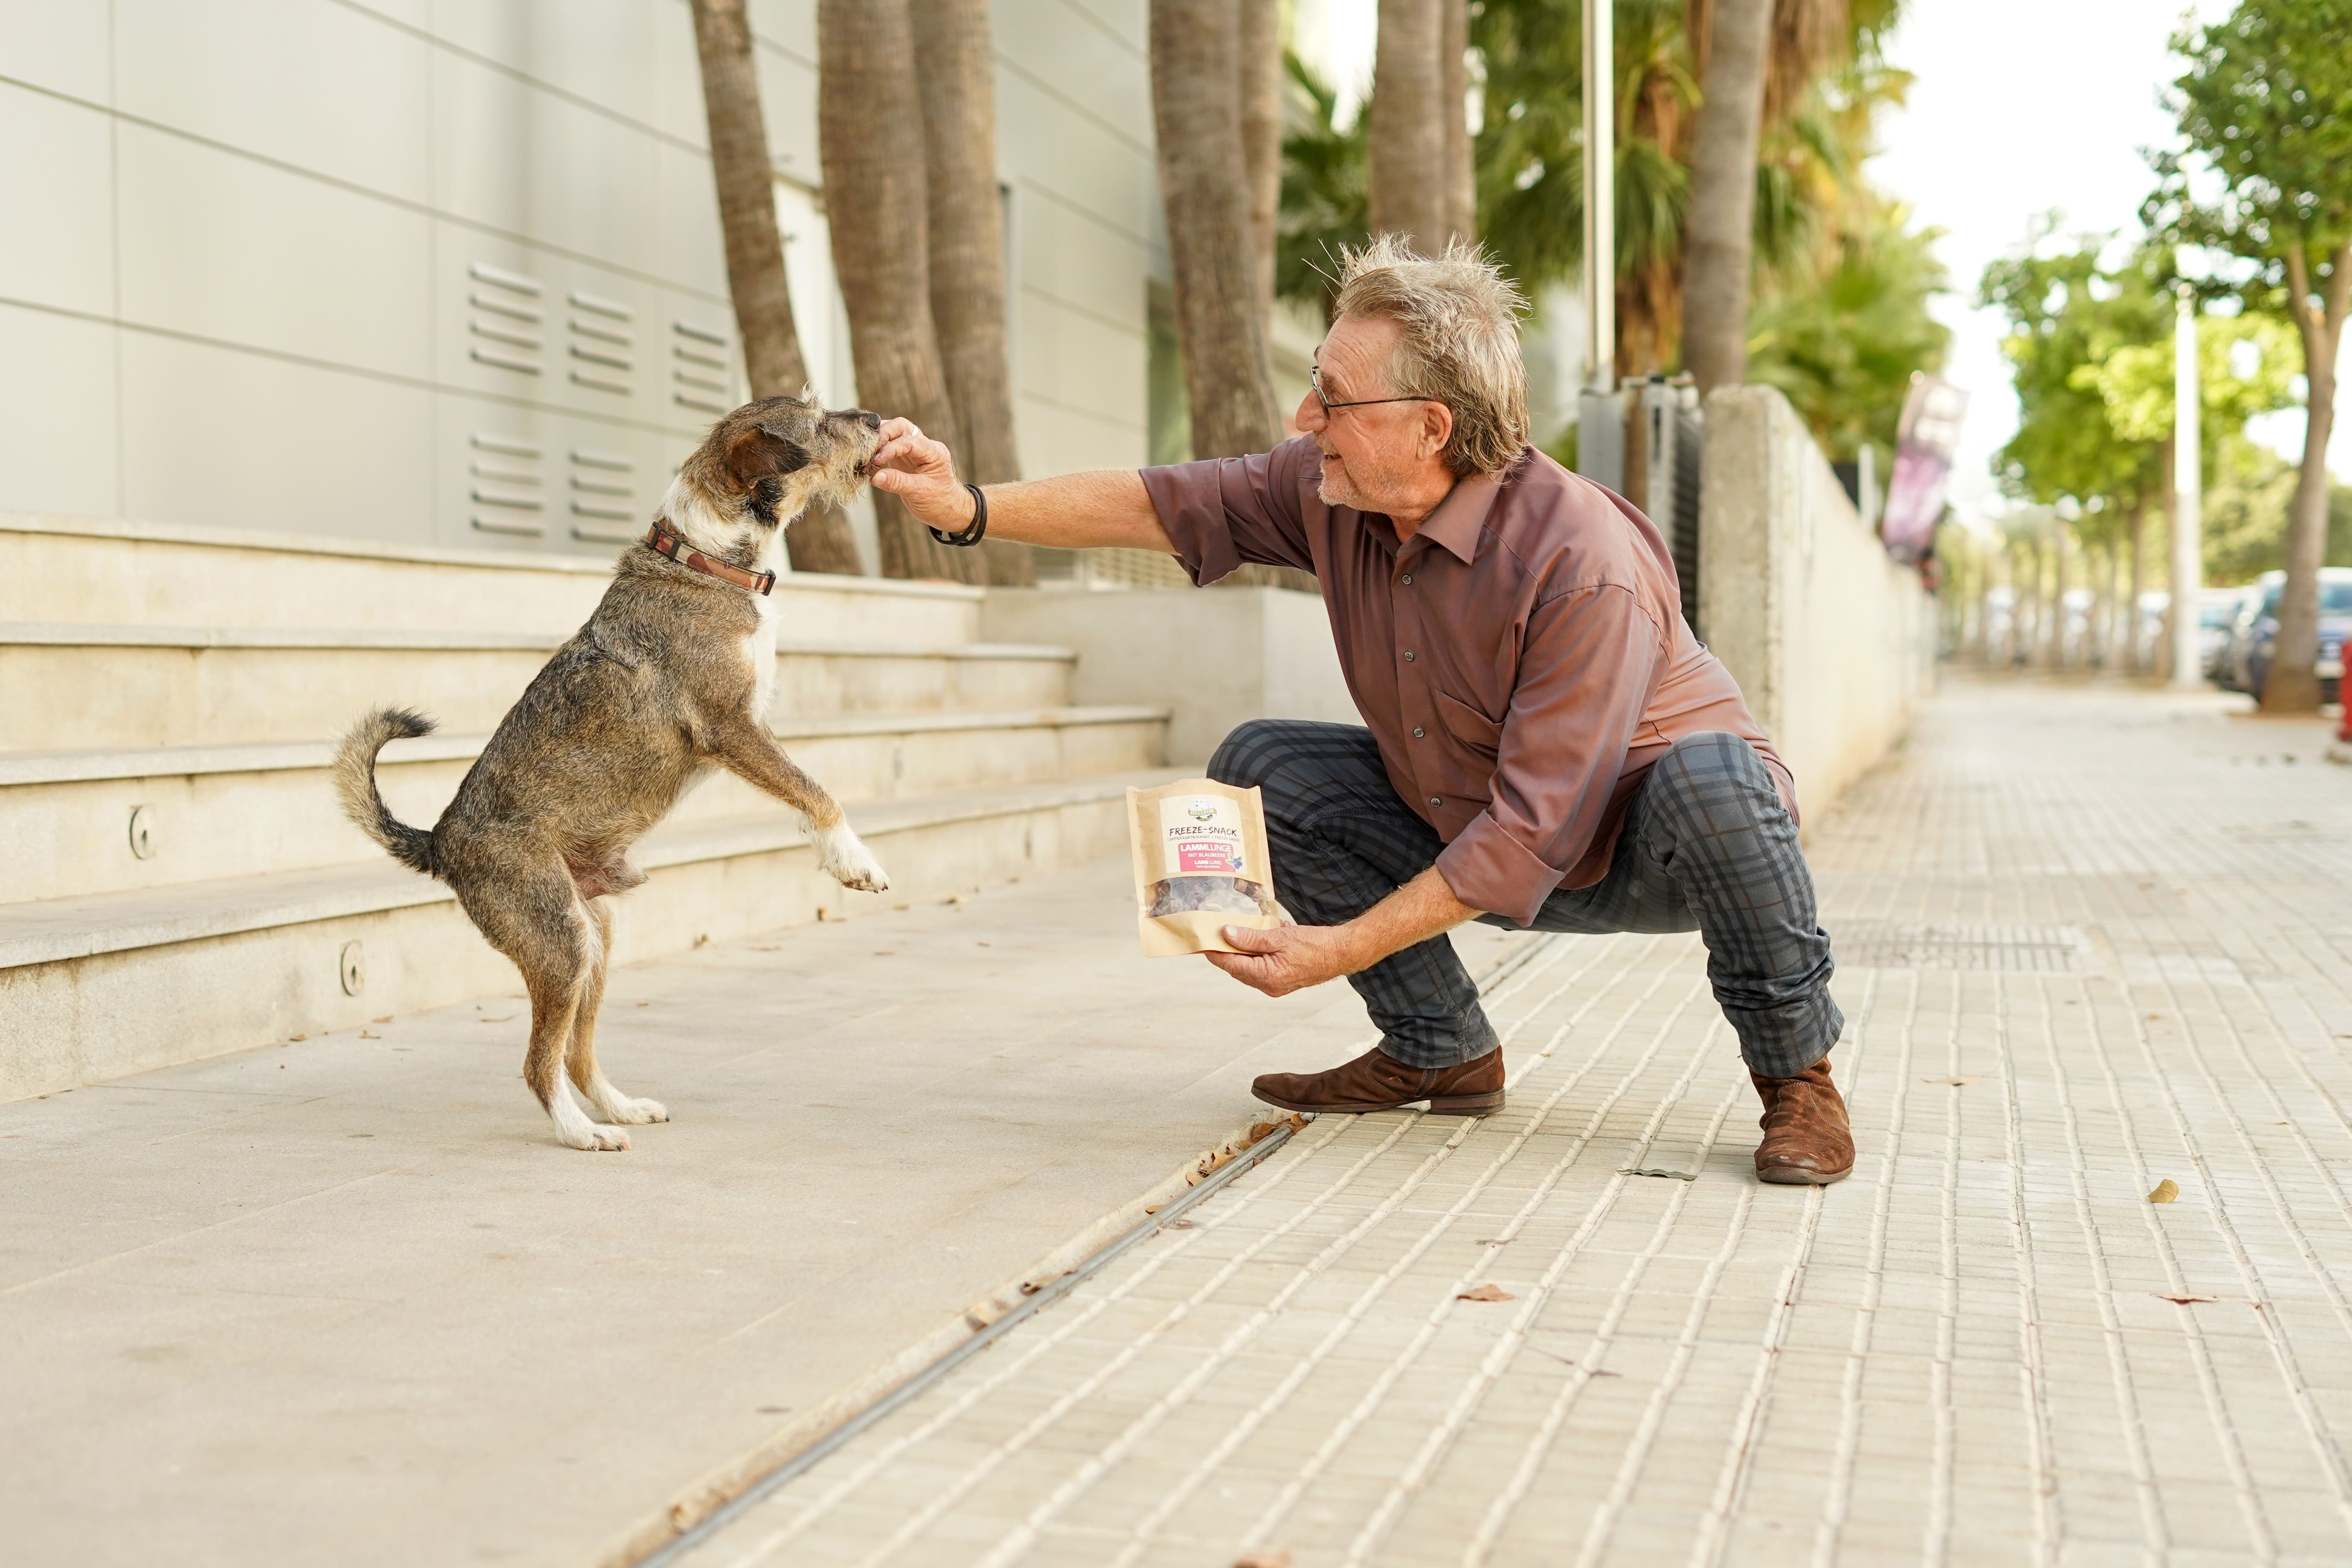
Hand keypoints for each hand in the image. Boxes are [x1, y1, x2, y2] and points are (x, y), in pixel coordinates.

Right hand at [868, 417, 974, 532]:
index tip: (875, 460)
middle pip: (901, 427)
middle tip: (868, 448)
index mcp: (934, 452)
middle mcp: (924, 446)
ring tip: (865, 452)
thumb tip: (874, 476)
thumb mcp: (919, 494)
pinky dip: (877, 449)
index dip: (890, 448)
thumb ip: (897, 483)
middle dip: (883, 434)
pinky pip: (888, 445)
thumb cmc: (939, 502)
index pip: (908, 441)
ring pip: (893, 432)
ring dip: (878, 439)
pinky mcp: (903, 457)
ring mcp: (913, 450)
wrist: (946, 511)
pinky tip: (867, 457)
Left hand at [1204, 922, 1363, 997]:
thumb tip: (1226, 934)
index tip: (1201, 939)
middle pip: (1237, 967)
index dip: (1213, 951)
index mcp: (1265, 977)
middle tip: (1216, 931)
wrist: (1342, 953)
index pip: (1229, 964)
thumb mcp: (1279, 937)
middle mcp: (1268, 986)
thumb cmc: (1315, 945)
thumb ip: (1250, 937)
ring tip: (1240, 930)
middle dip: (1227, 949)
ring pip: (1249, 966)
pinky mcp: (1283, 980)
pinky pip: (1263, 966)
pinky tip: (1263, 935)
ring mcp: (1276, 985)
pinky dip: (1259, 952)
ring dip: (1244, 949)